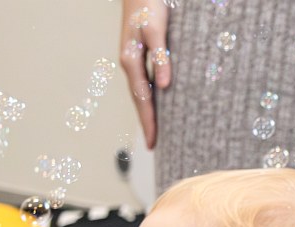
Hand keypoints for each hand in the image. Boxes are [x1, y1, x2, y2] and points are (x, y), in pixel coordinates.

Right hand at [119, 0, 171, 149]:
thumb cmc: (149, 6)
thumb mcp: (157, 30)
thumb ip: (161, 57)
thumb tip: (165, 86)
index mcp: (131, 61)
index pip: (142, 99)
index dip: (148, 122)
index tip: (153, 143)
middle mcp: (129, 63)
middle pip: (139, 99)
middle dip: (147, 122)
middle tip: (154, 145)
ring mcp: (132, 58)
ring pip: (140, 91)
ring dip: (147, 111)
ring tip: (154, 130)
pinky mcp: (138, 52)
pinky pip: (143, 81)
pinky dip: (149, 95)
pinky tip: (156, 100)